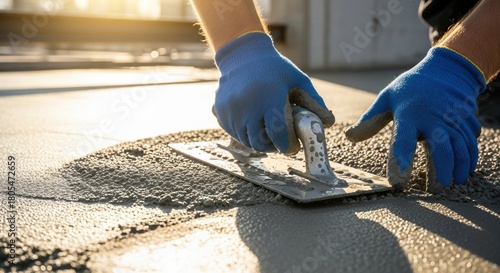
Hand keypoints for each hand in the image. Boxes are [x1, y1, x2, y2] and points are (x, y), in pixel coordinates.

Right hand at [214, 32, 334, 153]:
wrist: (243, 55)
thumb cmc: (275, 68)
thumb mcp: (298, 80)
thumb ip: (314, 102)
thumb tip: (328, 123)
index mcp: (269, 96)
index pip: (278, 132)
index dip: (287, 145)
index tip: (293, 147)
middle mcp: (247, 104)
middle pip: (260, 141)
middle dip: (273, 147)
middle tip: (281, 143)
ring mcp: (231, 109)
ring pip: (246, 140)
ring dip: (259, 142)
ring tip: (268, 134)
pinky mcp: (221, 111)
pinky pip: (234, 133)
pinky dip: (245, 134)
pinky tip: (254, 125)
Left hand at [345, 47, 486, 188]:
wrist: (446, 70)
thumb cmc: (410, 88)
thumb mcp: (387, 98)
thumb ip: (370, 119)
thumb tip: (349, 137)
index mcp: (409, 114)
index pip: (403, 139)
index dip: (401, 159)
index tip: (398, 181)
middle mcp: (433, 118)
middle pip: (441, 148)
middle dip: (440, 171)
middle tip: (434, 190)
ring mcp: (453, 120)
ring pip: (460, 148)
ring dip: (458, 169)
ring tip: (451, 185)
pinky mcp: (467, 122)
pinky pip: (471, 144)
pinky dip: (470, 160)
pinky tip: (464, 172)